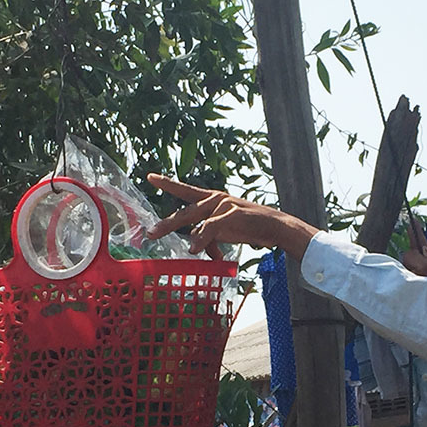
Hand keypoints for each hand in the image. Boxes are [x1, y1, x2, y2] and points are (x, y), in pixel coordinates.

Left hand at [145, 174, 319, 260]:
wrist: (276, 227)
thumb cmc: (250, 228)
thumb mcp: (225, 233)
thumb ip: (208, 237)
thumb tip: (196, 249)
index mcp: (212, 201)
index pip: (186, 191)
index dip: (169, 184)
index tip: (151, 176)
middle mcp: (215, 199)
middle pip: (185, 211)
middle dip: (167, 224)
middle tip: (151, 233)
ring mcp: (223, 205)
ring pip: (196, 220)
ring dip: (189, 236)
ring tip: (186, 249)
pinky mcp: (231, 214)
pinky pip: (210, 227)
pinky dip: (202, 239)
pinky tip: (195, 250)